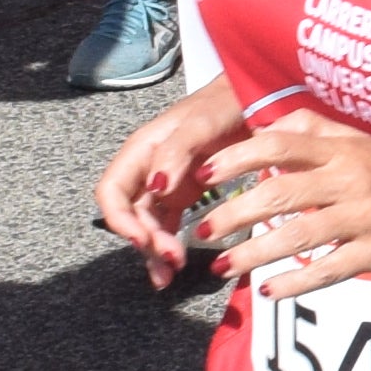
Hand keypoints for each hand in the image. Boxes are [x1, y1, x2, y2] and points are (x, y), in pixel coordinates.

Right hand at [94, 82, 250, 274]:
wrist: (258, 97)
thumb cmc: (226, 102)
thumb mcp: (201, 122)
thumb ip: (176, 151)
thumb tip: (156, 186)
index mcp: (142, 150)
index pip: (112, 191)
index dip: (120, 219)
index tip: (141, 240)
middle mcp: (148, 169)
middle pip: (130, 214)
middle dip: (144, 240)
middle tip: (171, 259)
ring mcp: (166, 184)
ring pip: (147, 224)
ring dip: (154, 250)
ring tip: (170, 274)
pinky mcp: (185, 194)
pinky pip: (167, 225)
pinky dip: (168, 245)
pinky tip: (174, 264)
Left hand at [200, 107, 370, 296]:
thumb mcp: (359, 140)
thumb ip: (314, 131)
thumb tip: (266, 128)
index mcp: (342, 149)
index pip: (279, 145)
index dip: (236, 158)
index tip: (204, 175)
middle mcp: (350, 180)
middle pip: (280, 194)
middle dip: (233, 213)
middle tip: (202, 229)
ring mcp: (364, 218)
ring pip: (297, 236)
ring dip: (253, 254)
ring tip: (220, 267)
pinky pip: (328, 270)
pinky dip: (294, 282)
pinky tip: (267, 291)